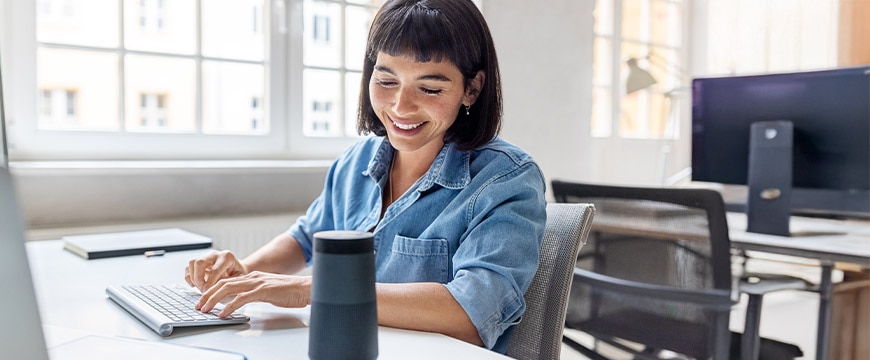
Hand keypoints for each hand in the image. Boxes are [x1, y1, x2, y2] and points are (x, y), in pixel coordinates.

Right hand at [185, 250, 247, 292]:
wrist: (238, 268)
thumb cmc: (239, 274)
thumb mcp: (239, 279)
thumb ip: (228, 284)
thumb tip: (215, 293)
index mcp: (227, 257)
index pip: (214, 270)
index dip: (209, 284)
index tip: (208, 293)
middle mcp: (215, 254)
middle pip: (199, 262)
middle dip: (198, 279)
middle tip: (203, 290)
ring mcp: (206, 256)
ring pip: (192, 263)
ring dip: (193, 278)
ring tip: (199, 287)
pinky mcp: (199, 261)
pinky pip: (188, 267)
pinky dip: (189, 277)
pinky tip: (194, 285)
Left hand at [195, 271, 311, 316]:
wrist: (307, 288)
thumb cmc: (292, 291)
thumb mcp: (270, 290)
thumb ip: (257, 293)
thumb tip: (245, 301)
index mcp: (254, 277)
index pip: (227, 281)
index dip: (213, 290)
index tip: (204, 299)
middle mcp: (253, 277)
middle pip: (223, 283)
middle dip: (207, 294)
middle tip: (198, 305)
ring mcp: (258, 283)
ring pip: (228, 289)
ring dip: (213, 300)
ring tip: (205, 309)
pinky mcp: (263, 291)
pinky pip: (241, 299)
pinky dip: (229, 306)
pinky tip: (223, 314)